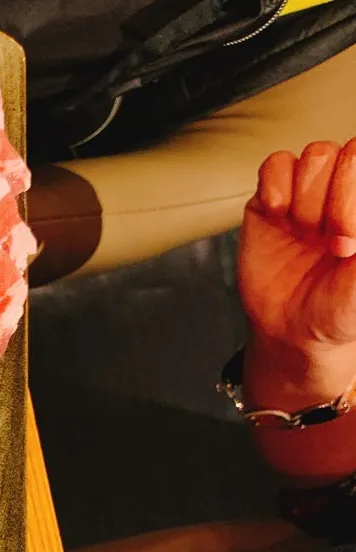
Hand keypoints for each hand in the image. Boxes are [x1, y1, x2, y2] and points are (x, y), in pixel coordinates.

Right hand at [240, 139, 355, 410]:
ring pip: (315, 156)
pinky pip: (275, 164)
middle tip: (331, 245)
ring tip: (305, 235)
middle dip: (336, 203)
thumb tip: (353, 228)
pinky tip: (279, 215)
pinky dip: (275, 185)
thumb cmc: (339, 308)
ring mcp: (308, 193)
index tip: (349, 245)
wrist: (293, 333)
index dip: (355, 196)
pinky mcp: (269, 201)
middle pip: (345, 154)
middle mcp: (345, 192)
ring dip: (307, 200)